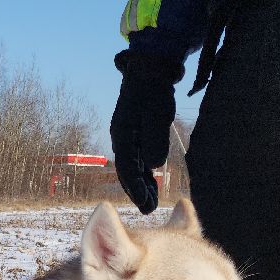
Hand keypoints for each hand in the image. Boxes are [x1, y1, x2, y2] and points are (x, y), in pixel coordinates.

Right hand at [110, 49, 182, 213]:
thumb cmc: (154, 91)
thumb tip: (154, 164)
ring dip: (141, 183)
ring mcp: (126, 135)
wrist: (149, 70)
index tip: (145, 204)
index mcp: (123, 135)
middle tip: (148, 209)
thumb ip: (155, 139)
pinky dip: (143, 171)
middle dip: (136, 191)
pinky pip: (136, 157)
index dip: (136, 188)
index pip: (127, 168)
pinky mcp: (134, 132)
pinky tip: (152, 181)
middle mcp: (121, 137)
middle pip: (127, 170)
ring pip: (132, 165)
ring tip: (151, 201)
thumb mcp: (158, 114)